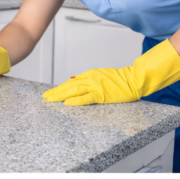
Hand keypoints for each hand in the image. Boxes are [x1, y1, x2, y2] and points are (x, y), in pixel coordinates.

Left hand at [43, 39, 179, 105]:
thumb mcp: (100, 76)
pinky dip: (76, 100)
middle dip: (55, 93)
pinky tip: (67, 103)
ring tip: (50, 100)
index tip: (50, 93)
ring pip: (74, 91)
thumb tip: (73, 80)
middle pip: (68, 86)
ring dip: (60, 96)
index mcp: (89, 75)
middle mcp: (90, 79)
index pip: (70, 83)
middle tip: (45, 97)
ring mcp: (96, 86)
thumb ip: (87, 80)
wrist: (134, 79)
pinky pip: (87, 98)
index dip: (59, 88)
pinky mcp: (102, 94)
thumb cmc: (120, 79)